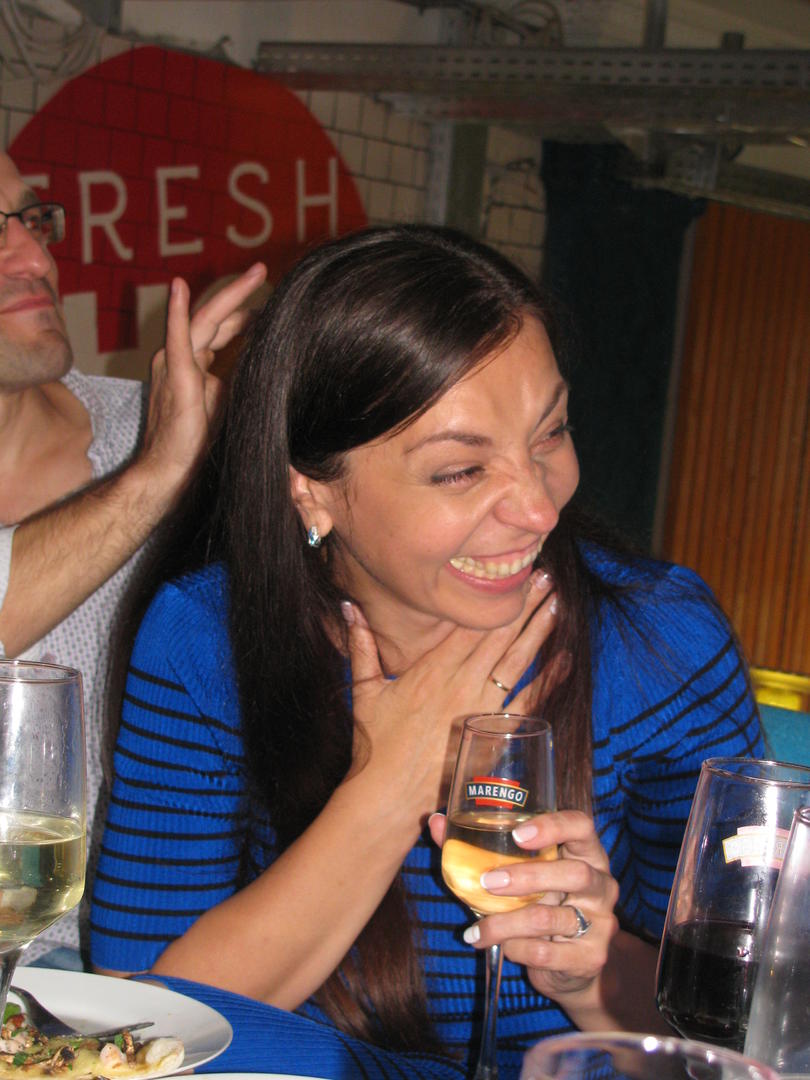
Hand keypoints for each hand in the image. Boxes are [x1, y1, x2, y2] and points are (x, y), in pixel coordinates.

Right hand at [139, 263, 266, 496]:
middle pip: (215, 317)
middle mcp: (180, 357)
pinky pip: (177, 337)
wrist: (170, 470)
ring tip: (255, 275)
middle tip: (264, 272)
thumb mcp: (226, 402)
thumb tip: (262, 360)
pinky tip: (179, 287)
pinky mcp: (175, 375)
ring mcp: (175, 363)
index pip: (221, 330)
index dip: (244, 315)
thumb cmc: (196, 444)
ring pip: (205, 319)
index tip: (268, 306)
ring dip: (230, 295)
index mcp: (193, 364)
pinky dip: (179, 312)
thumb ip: (236, 378)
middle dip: (240, 294)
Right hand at [341, 573, 557, 824]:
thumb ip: (361, 645)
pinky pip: (528, 702)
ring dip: (539, 631)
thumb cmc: (375, 744)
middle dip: (524, 604)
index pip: (471, 624)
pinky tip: (566, 659)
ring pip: (517, 661)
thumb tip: (347, 607)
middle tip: (546, 576)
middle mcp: (461, 682)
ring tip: (557, 602)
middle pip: (499, 635)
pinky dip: (549, 680)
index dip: (496, 597)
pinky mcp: (493, 735)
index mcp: (431, 668)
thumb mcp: (365, 690)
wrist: (388, 794)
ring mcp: (481, 708)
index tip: (514, 574)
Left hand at [429, 809, 618, 1003]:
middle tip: (487, 882)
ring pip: (550, 918)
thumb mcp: (517, 873)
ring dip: (506, 922)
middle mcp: (601, 884)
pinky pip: (546, 952)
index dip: (554, 826)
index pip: (581, 826)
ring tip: (476, 929)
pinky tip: (496, 948)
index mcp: (586, 853)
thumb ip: (478, 848)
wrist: (570, 966)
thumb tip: (435, 821)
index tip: (517, 834)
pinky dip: (514, 949)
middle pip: (573, 873)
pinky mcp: (590, 957)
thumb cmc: (539, 903)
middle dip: (526, 877)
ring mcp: (601, 922)